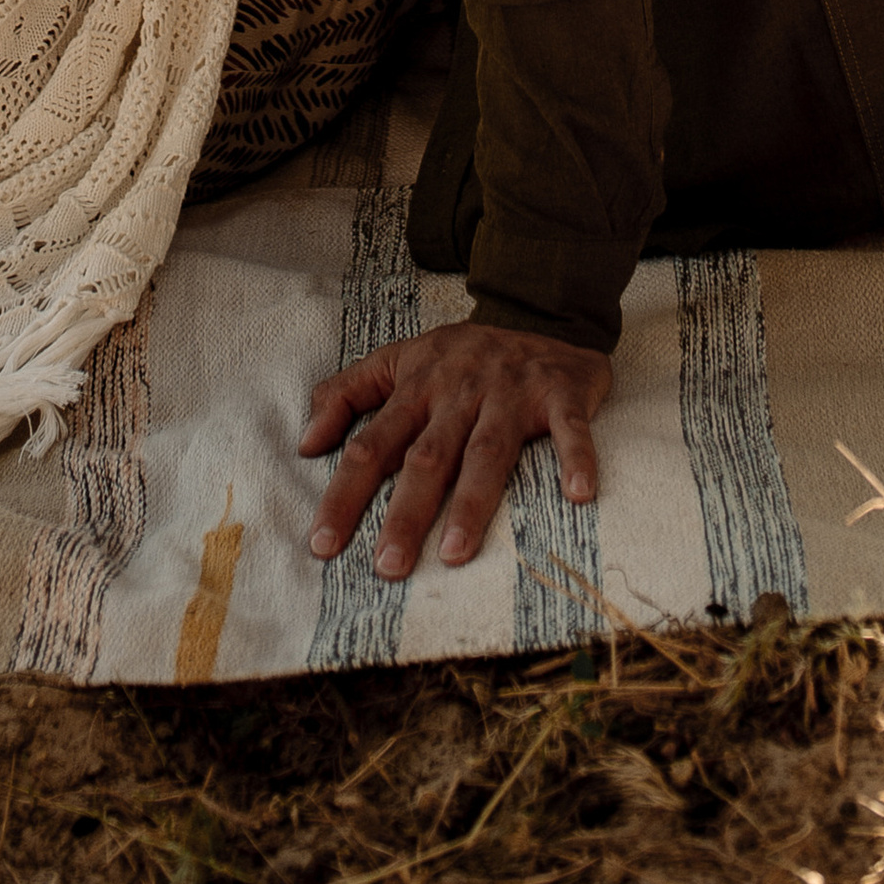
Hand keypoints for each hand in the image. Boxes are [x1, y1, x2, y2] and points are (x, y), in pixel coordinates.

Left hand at [302, 320, 611, 578]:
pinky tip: (578, 496)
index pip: (371, 445)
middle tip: (387, 566)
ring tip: (454, 553)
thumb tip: (305, 443)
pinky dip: (575, 458)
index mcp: (417, 385)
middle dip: (404, 512)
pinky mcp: (560, 393)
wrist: (540, 317)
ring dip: (471, 503)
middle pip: (427, 457)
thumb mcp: (398, 360)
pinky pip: (568, 428)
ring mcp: (510, 390)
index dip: (344, 494)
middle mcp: (460, 389)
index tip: (322, 545)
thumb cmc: (461, 356)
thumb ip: (346, 394)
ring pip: (486, 452)